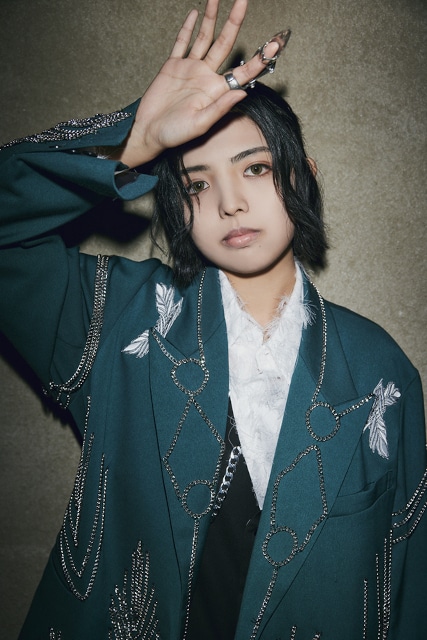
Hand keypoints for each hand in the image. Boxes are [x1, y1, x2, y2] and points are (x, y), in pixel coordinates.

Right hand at [117, 0, 279, 167]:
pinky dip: (188, 28)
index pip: (243, 71)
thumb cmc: (174, 134)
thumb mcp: (200, 124)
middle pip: (225, 44)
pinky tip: (196, 14)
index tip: (275, 44)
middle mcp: (206, 77)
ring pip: (205, 38)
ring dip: (212, 18)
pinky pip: (182, 43)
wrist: (149, 132)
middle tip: (243, 1)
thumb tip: (243, 93)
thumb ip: (220, 108)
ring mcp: (190, 69)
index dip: (260, 58)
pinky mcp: (172, 66)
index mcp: (217, 91)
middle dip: (235, 22)